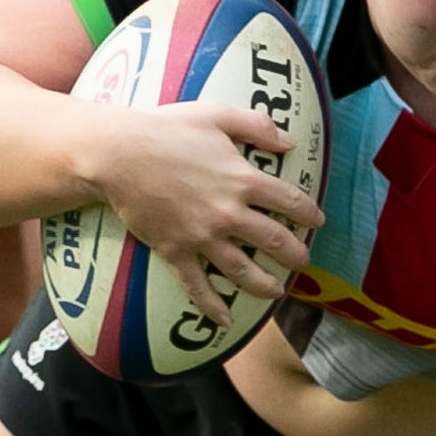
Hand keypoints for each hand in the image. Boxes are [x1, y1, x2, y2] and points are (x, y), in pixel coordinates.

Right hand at [82, 97, 324, 331]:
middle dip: (295, 255)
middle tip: (303, 262)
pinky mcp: (176, 251)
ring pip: (243, 270)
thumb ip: (257, 126)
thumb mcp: (217, 115)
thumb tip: (289, 142)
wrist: (119, 155)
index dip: (309, 213)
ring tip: (277, 292)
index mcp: (243, 179)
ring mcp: (203, 236)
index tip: (317, 222)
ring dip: (266, 285)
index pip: (290, 201)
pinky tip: (224, 321)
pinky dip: (212, 306)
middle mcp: (229, 213)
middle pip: (275, 241)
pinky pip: (197, 286)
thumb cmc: (166, 129)